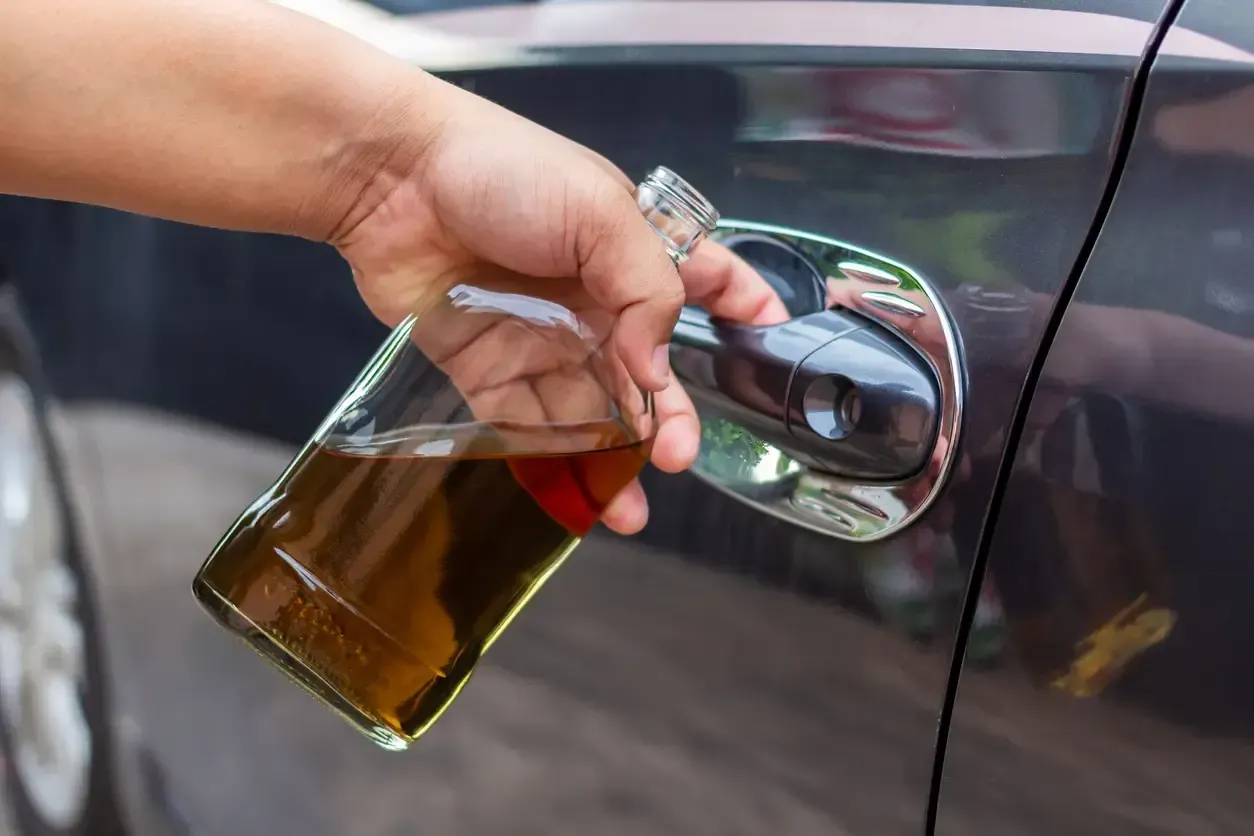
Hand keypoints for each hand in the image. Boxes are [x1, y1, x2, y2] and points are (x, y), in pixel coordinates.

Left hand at [331, 79, 787, 534]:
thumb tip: (659, 371)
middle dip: (671, 419)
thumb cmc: (503, 172)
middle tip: (678, 455)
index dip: (745, 311)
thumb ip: (648, 291)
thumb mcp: (601, 214)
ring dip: (614, 460)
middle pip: (647, 372)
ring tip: (629, 505)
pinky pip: (527, 424)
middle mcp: (593, 300)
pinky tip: (576, 493)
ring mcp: (541, 337)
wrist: (391, 179)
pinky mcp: (486, 366)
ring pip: (590, 411)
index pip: (709, 281)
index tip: (772, 351)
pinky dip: (552, 461)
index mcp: (633, 250)